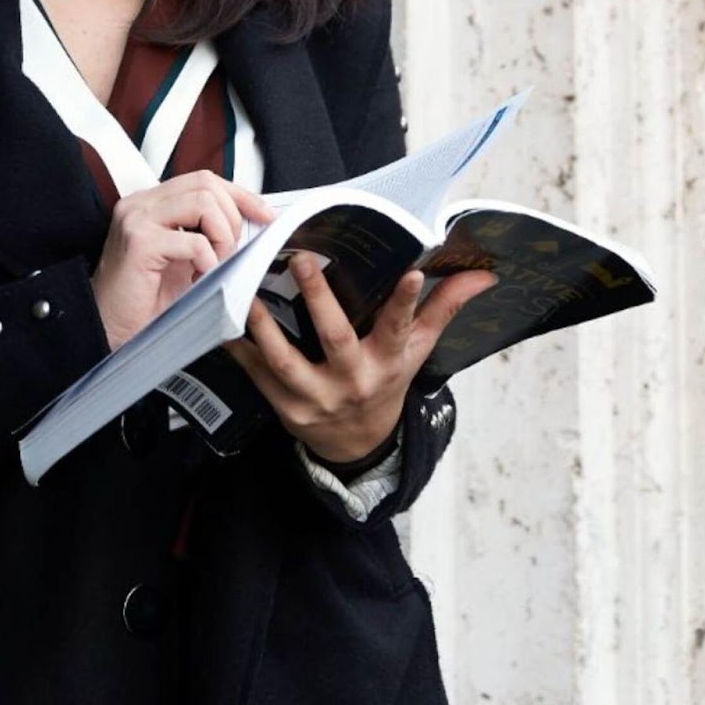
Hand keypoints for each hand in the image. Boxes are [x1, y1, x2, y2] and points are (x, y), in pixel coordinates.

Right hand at [92, 172, 275, 349]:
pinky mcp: (139, 243)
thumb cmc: (142, 299)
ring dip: (222, 238)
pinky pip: (194, 242)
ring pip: (203, 203)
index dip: (239, 194)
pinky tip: (199, 278)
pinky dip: (208, 261)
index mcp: (150, 203)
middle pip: (205, 185)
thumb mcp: (182, 258)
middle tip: (228, 252)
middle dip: (232, 217)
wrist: (107, 326)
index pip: (203, 180)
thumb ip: (205, 233)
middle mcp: (140, 204)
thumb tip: (248, 223)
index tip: (262, 214)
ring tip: (213, 266)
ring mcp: (137, 220)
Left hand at [223, 252, 497, 462]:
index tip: (412, 271)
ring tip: (246, 289)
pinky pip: (256, 375)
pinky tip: (221, 320)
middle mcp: (352, 380)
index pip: (400, 328)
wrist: (357, 445)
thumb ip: (442, 309)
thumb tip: (483, 274)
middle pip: (336, 338)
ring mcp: (316, 397)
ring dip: (263, 326)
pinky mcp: (284, 406)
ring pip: (285, 360)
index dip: (408, 302)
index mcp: (387, 363)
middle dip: (320, 299)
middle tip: (303, 259)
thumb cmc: (387, 382)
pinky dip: (237, 349)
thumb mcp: (416, 351)